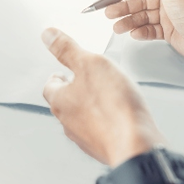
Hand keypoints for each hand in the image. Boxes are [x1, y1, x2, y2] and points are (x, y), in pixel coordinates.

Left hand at [42, 28, 165, 166]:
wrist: (135, 145)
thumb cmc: (113, 107)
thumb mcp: (90, 64)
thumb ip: (67, 50)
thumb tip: (48, 35)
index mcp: (60, 101)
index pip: (50, 86)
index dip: (57, 76)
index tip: (62, 71)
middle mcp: (68, 122)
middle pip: (64, 103)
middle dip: (74, 91)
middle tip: (84, 81)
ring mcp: (85, 138)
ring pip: (82, 118)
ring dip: (90, 107)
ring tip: (104, 96)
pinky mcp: (103, 148)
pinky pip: (100, 132)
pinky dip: (105, 122)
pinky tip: (118, 116)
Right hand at [104, 0, 183, 63]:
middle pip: (141, 1)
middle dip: (124, 6)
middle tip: (109, 12)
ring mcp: (169, 16)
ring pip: (143, 17)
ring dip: (129, 21)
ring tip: (116, 27)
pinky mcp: (169, 32)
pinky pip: (150, 30)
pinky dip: (141, 32)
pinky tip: (133, 33)